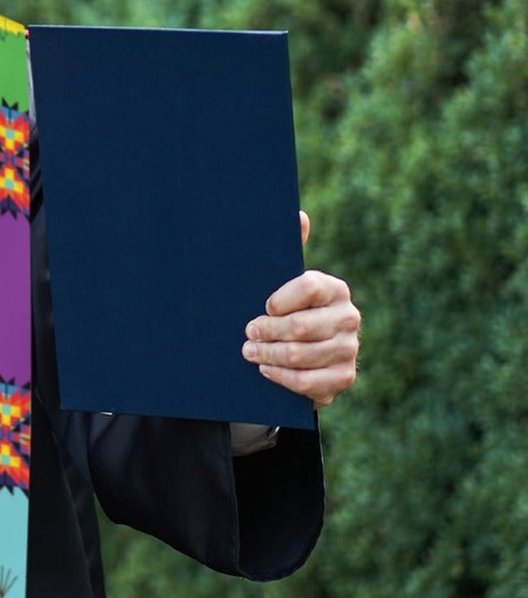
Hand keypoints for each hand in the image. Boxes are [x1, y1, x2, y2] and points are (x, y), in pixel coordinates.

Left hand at [242, 212, 359, 407]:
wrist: (300, 354)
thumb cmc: (285, 311)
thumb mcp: (282, 282)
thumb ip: (289, 249)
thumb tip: (299, 215)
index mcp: (334, 289)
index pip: (308, 287)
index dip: (280, 299)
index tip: (263, 306)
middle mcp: (348, 317)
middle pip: (301, 327)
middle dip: (266, 331)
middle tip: (247, 333)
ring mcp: (349, 349)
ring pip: (300, 355)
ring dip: (268, 355)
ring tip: (249, 352)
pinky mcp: (343, 377)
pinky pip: (308, 382)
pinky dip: (282, 377)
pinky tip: (266, 370)